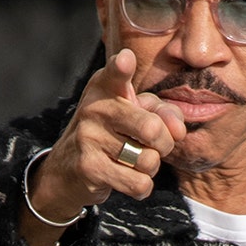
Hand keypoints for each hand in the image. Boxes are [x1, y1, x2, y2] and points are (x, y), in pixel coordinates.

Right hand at [26, 49, 185, 224]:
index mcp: (106, 88)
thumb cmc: (111, 134)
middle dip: (164, 144)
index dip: (122, 67)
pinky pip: (138, 183)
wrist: (66, 171)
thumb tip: (179, 131)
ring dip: (150, 167)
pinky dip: (142, 186)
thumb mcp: (134, 113)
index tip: (125, 60)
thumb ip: (163, 113)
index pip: (115, 73)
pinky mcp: (89, 168)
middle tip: (155, 146)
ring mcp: (89, 138)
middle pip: (151, 128)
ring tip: (135, 162)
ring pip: (148, 160)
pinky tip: (129, 179)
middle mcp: (95, 108)